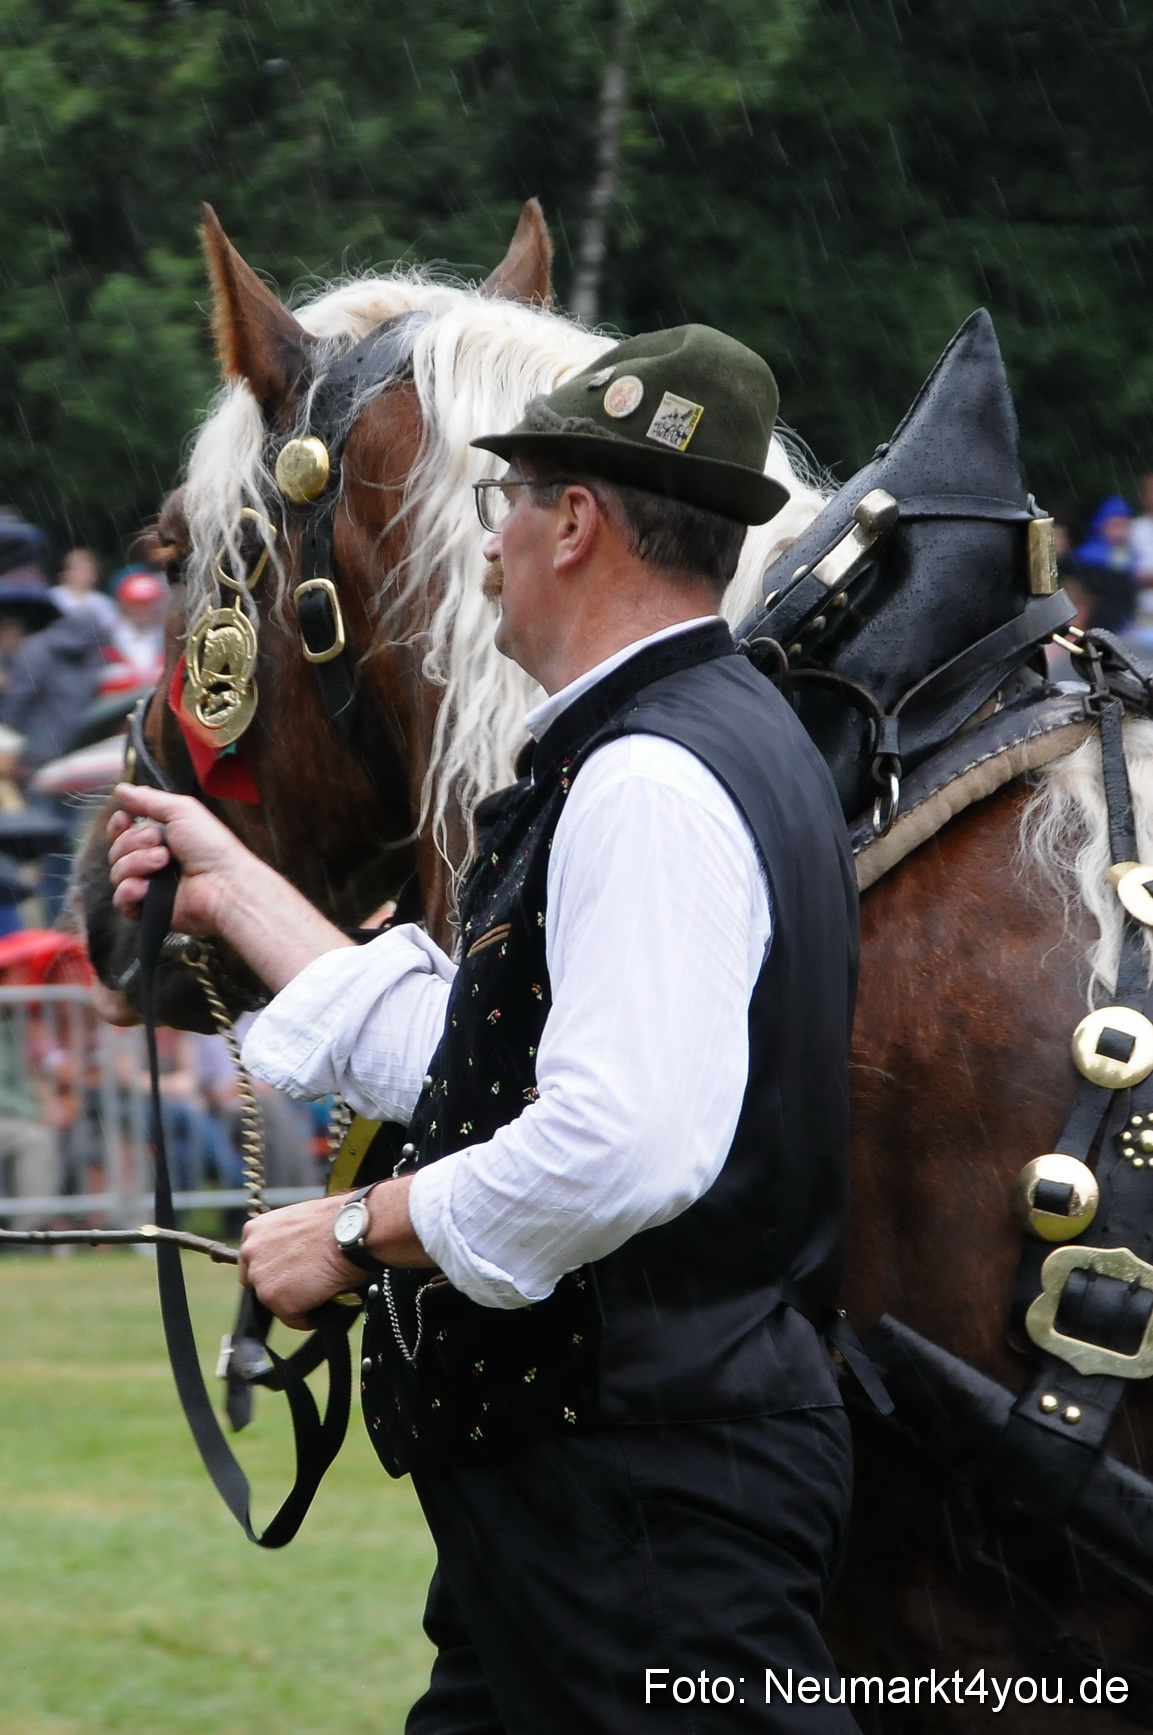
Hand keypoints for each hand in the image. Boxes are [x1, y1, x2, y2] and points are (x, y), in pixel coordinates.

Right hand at [107, 783, 253, 935]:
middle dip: (133, 843)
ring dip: (136, 864)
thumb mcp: (183, 811)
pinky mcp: (148, 910)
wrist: (224, 884)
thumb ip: (150, 800)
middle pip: (117, 850)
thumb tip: (121, 789)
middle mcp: (152, 863)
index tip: (123, 819)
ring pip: (117, 873)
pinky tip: (145, 889)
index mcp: (161, 840)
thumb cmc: (211, 846)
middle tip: (161, 845)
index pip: (123, 833)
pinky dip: (129, 891)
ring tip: (163, 864)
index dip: (118, 827)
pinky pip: (121, 900)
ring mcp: (149, 888)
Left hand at [238, 1177, 429, 1329]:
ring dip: (295, 1302)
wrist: (352, 1232)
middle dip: (281, 1286)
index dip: (274, 1269)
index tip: (289, 1273)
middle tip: (306, 1285)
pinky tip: (326, 1302)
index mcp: (255, 1230)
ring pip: (275, 1302)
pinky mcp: (276, 1299)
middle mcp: (250, 1253)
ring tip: (321, 1293)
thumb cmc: (338, 1223)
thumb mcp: (301, 1223)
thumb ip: (287, 1241)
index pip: (254, 1260)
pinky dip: (308, 1317)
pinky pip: (293, 1319)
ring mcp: (261, 1279)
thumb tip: (296, 1259)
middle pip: (260, 1283)